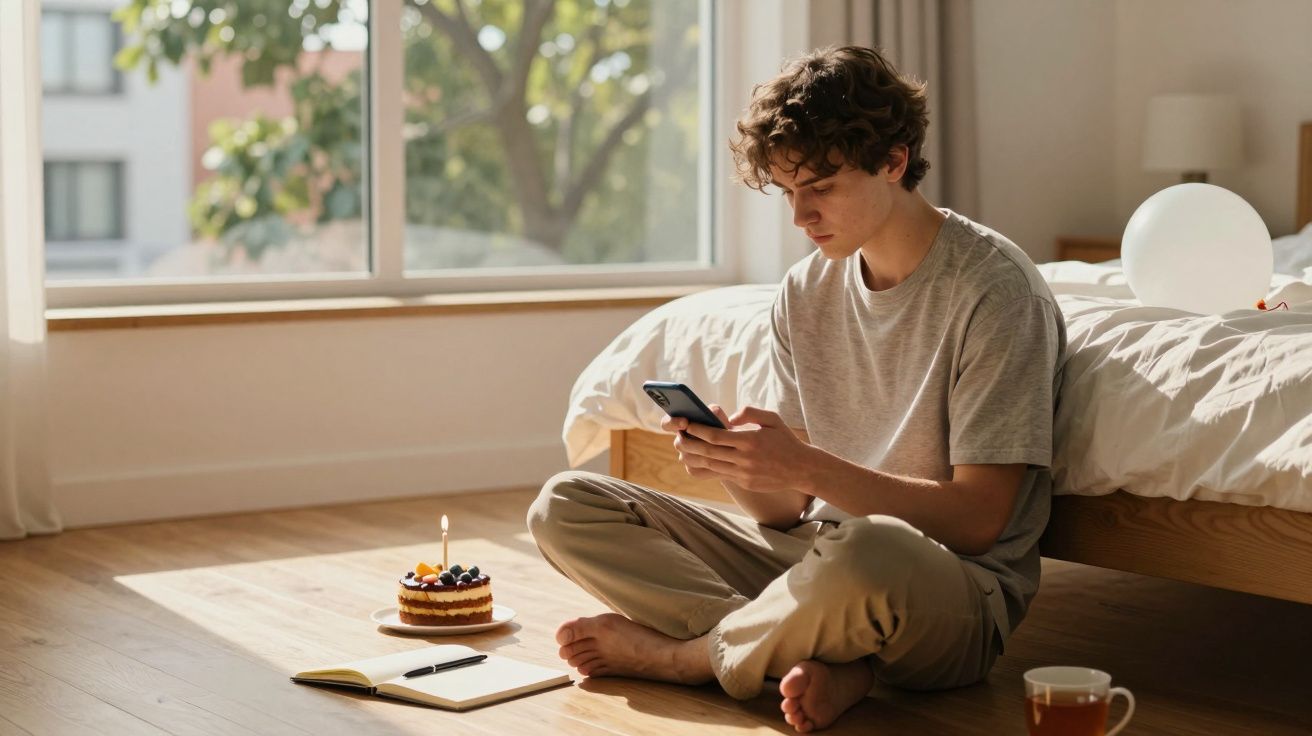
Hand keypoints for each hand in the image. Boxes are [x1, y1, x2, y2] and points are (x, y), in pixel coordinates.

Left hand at [668, 405, 813, 492]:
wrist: (801, 469)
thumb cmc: (785, 440)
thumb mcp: (772, 419)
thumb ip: (749, 412)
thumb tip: (728, 418)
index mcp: (751, 441)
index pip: (717, 436)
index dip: (698, 431)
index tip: (686, 424)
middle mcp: (745, 459)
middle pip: (709, 453)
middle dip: (690, 444)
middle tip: (678, 437)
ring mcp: (744, 474)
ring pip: (711, 467)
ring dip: (693, 458)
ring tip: (682, 450)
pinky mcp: (745, 483)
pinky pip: (719, 476)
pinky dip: (705, 469)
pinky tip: (695, 463)